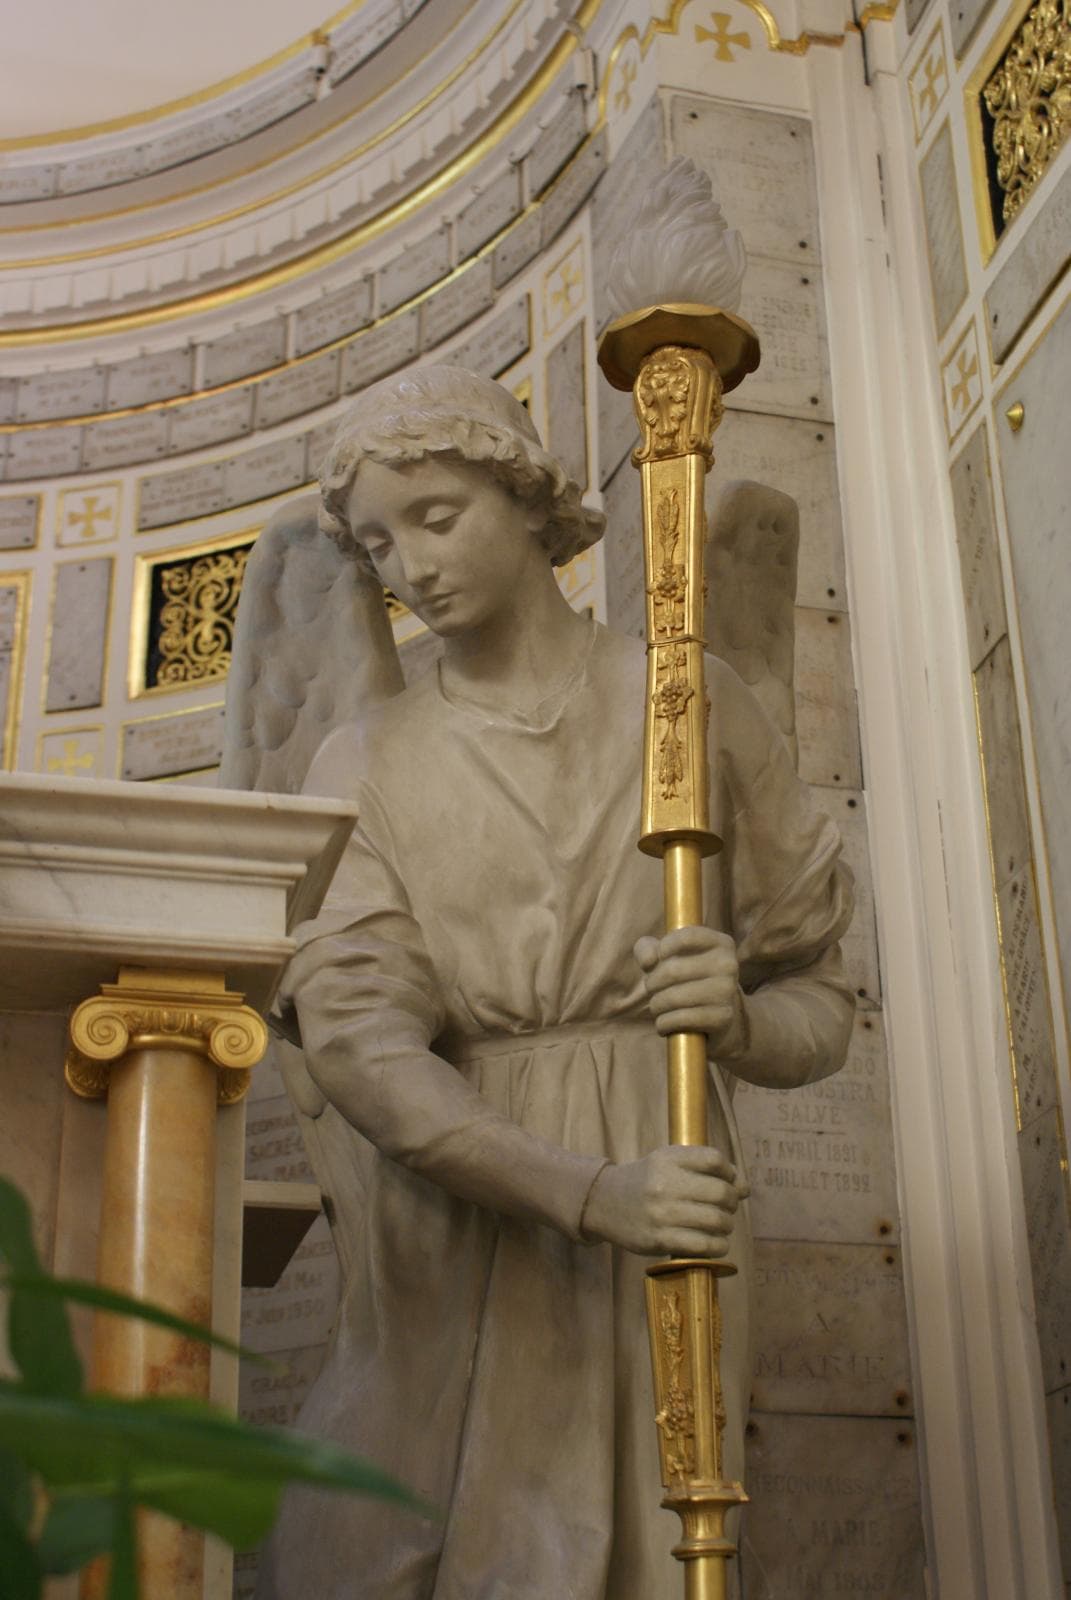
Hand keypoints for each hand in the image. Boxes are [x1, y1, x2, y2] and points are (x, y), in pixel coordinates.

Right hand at [580, 1145, 747, 1256]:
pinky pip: (703, 1245)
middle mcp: (665, 1183)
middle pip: (721, 1192)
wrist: (604, 1202)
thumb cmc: (646, 1181)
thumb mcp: (669, 1164)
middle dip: (732, 1201)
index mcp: (668, 1158)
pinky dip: (718, 1246)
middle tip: (727, 1207)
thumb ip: (705, 1170)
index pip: (715, 1160)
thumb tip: (745, 1188)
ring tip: (720, 1225)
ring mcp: (661, 1213)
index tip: (728, 1180)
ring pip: (716, 1220)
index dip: (730, 1172)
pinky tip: (716, 1242)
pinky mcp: (659, 1239)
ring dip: (727, 1225)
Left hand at [634, 925, 749, 1056]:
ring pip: (673, 998)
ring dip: (656, 1006)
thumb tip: (649, 961)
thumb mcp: (670, 958)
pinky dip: (664, 1023)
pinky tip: (664, 1023)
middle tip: (653, 991)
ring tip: (658, 1008)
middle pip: (671, 971)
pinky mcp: (722, 1018)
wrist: (723, 1018)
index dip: (663, 948)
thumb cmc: (690, 981)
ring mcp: (727, 992)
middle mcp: (728, 964)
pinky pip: (680, 1019)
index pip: (686, 936)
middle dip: (652, 984)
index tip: (659, 959)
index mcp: (721, 943)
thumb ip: (648, 949)